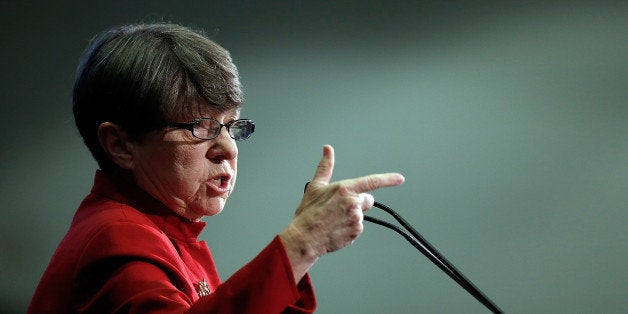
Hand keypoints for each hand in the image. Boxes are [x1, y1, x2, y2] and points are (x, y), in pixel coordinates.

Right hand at [279, 145, 404, 279]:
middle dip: (358, 203)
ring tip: (334, 220)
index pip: (372, 181)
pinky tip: (337, 229)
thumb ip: (325, 166)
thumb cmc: (309, 213)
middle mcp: (353, 202)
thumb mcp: (315, 186)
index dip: (388, 179)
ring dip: (352, 216)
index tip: (400, 179)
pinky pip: (358, 228)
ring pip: (361, 214)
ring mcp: (356, 218)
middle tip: (340, 208)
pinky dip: (349, 229)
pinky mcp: (356, 231)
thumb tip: (328, 150)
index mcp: (345, 189)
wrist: (305, 238)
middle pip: (367, 200)